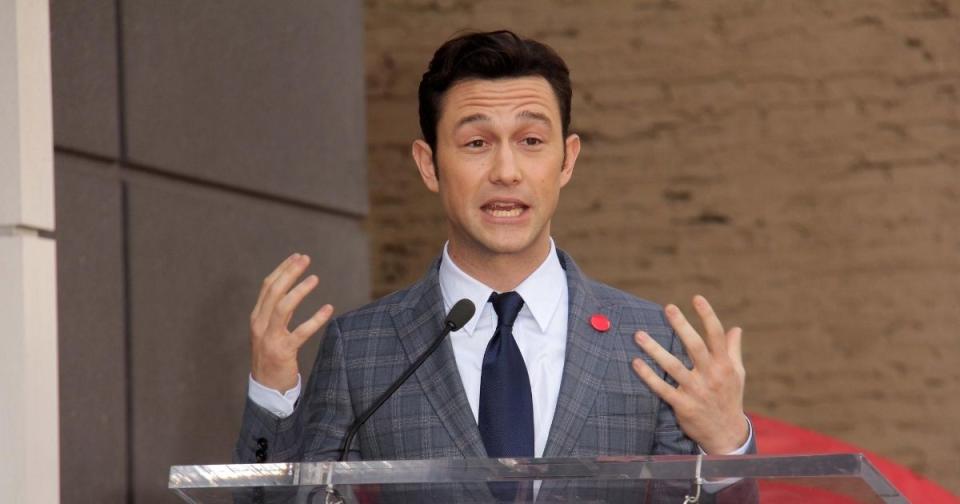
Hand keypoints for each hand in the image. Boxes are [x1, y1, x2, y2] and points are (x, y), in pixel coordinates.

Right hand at [250, 253, 333, 390]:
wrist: (266, 387)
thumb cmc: (271, 356)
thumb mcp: (270, 330)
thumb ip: (278, 311)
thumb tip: (292, 289)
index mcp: (257, 317)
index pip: (267, 287)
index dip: (282, 269)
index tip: (297, 257)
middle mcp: (260, 325)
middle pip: (273, 292)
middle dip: (289, 272)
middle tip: (306, 259)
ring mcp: (270, 338)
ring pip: (283, 307)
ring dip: (299, 291)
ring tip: (315, 278)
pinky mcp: (283, 352)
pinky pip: (300, 332)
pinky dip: (315, 319)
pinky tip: (328, 309)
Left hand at [631, 295, 747, 453]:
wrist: (726, 434)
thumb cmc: (730, 399)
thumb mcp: (737, 374)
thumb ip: (733, 351)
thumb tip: (736, 329)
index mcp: (724, 366)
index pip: (716, 336)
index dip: (707, 316)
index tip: (697, 298)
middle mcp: (711, 376)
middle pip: (695, 347)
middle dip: (681, 326)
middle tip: (668, 308)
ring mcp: (696, 391)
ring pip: (673, 367)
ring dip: (655, 350)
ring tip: (638, 334)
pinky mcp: (683, 405)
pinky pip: (662, 388)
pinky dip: (648, 376)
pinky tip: (636, 363)